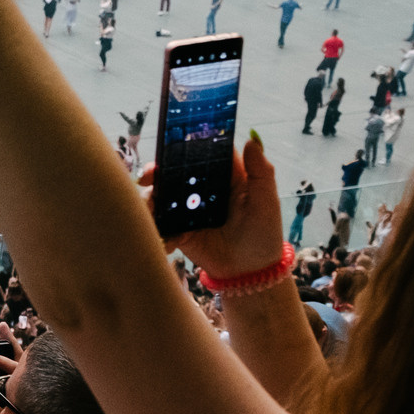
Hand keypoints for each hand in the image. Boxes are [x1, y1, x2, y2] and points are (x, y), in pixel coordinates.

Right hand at [140, 131, 285, 277]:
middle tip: (147, 177)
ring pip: (162, 197)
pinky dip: (156, 228)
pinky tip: (163, 238)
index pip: (202, 154)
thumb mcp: (266, 201)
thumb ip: (261, 171)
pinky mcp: (179, 231)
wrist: (250, 274)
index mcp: (224, 177)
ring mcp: (188, 211)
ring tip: (149, 210)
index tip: (170, 145)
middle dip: (156, 172)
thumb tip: (253, 139)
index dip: (185, 146)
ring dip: (150, 200)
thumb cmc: (264, 234)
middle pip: (174, 173)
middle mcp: (203, 190)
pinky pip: (161, 225)